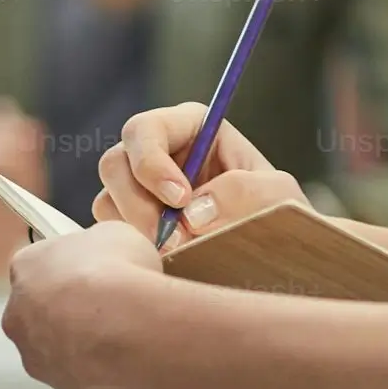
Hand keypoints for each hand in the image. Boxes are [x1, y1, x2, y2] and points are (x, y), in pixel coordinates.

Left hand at [3, 219, 164, 388]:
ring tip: (122, 333)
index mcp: (26, 268)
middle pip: (40, 312)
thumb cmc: (117, 276)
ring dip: (83, 344)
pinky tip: (127, 358)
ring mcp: (39, 359)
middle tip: (106, 305)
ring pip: (59, 351)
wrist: (131, 328)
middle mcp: (20, 316)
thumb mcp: (114, 234)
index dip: (69, 268)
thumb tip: (109, 252)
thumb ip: (98, 247)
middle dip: (69, 311)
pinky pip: (85, 380)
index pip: (38, 266)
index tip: (91, 270)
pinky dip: (104, 373)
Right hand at [94, 102, 305, 249]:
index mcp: (191, 127)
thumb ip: (244, 193)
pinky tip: (167, 261)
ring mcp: (140, 190)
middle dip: (139, 206)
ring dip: (137, 232)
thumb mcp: (278, 197)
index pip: (145, 129)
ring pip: (108, 202)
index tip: (180, 200)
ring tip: (178, 255)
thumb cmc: (279, 215)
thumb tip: (193, 212)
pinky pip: (111, 234)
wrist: (277, 258)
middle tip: (174, 242)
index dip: (152, 164)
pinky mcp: (133, 225)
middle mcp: (158, 153)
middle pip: (115, 164)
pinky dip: (133, 250)